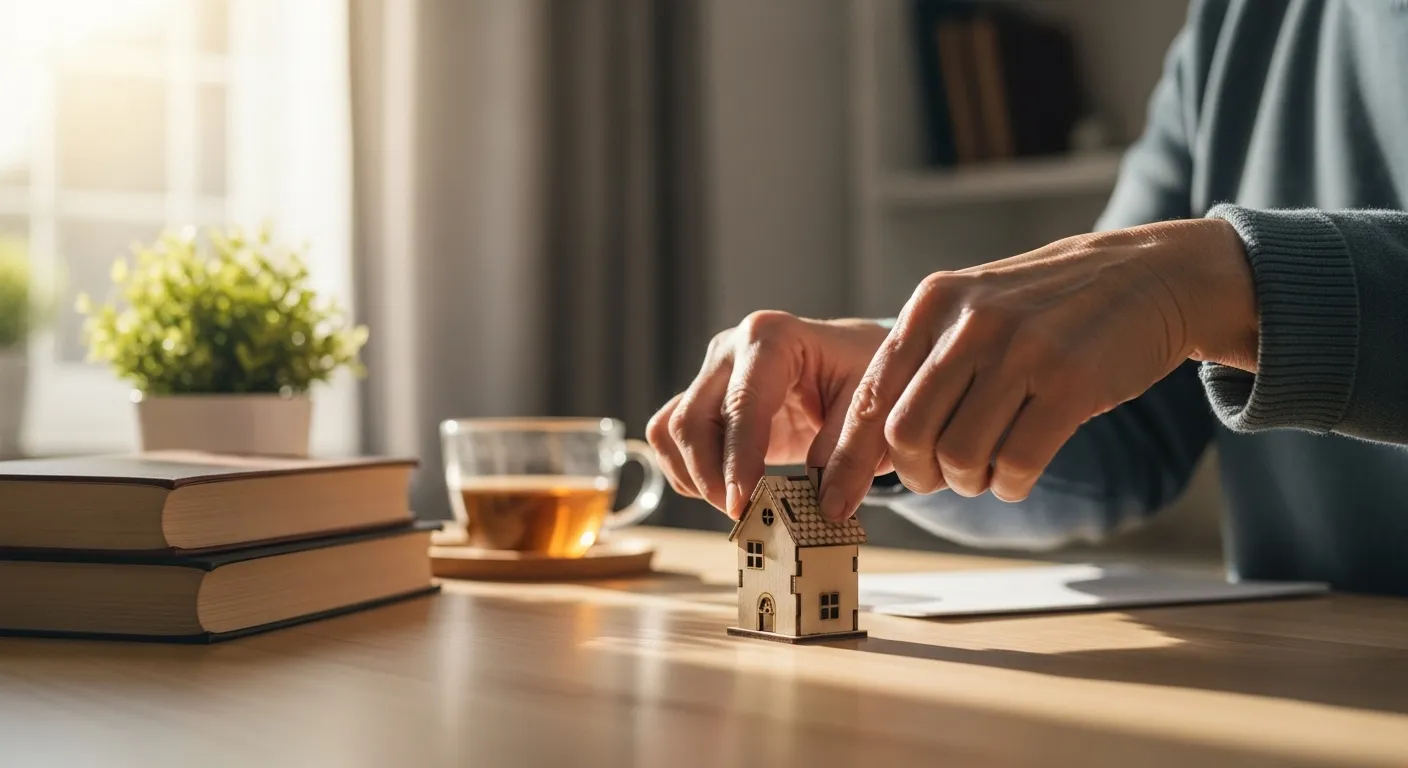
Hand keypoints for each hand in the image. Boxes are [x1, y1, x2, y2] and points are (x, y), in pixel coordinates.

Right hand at [646, 312, 890, 518]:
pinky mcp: (702, 400)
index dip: (736, 460)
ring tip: (740, 504)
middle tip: (746, 516)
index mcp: (771, 338)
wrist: (855, 359)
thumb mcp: (872, 407)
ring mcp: (710, 375)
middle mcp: (729, 351)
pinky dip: (689, 473)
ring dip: (694, 478)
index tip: (743, 505)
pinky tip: (727, 489)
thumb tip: (827, 508)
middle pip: (689, 420)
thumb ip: (851, 453)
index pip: (741, 405)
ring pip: (670, 432)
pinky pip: (670, 440)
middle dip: (710, 478)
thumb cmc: (866, 374)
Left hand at [817, 218, 1255, 519]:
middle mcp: (971, 322)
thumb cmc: (1049, 307)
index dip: (846, 459)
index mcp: (934, 303)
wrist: (1150, 276)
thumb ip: (924, 360)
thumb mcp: (975, 306)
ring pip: (960, 456)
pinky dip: (1009, 486)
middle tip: (940, 479)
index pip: (870, 395)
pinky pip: (1017, 464)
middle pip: (907, 435)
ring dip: (969, 483)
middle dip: (918, 475)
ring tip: (986, 472)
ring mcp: (1022, 350)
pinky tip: (1017, 477)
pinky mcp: (1072, 382)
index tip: (832, 501)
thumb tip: (864, 441)